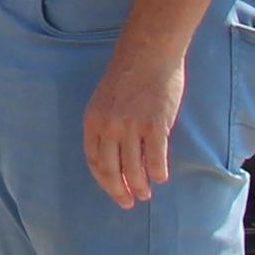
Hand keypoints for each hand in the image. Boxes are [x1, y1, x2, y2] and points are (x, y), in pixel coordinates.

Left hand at [81, 46, 184, 208]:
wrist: (148, 52)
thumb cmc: (129, 75)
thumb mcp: (106, 100)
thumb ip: (107, 124)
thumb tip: (115, 153)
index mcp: (93, 120)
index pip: (93, 161)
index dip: (104, 180)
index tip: (114, 191)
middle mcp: (109, 126)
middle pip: (111, 169)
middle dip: (119, 190)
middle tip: (129, 202)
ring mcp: (131, 127)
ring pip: (133, 169)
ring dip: (140, 186)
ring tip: (146, 193)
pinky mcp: (155, 125)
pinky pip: (155, 159)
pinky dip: (158, 172)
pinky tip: (161, 177)